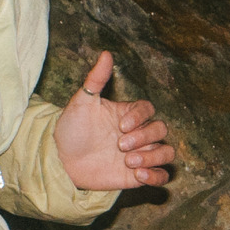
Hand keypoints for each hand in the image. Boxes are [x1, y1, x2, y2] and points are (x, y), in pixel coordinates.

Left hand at [53, 51, 175, 192]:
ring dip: (153, 157)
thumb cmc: (71, 130)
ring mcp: (140, 155)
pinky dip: (156, 176)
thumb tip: (106, 53)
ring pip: (167, 153)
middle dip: (144, 137)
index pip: (149, 110)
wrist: (61, 161)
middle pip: (161, 130)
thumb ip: (96, 79)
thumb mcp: (81, 103)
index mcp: (127, 114)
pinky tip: (138, 175)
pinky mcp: (138, 176)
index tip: (121, 126)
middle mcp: (137, 133)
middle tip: (120, 145)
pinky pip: (162, 176)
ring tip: (129, 162)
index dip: (140, 117)